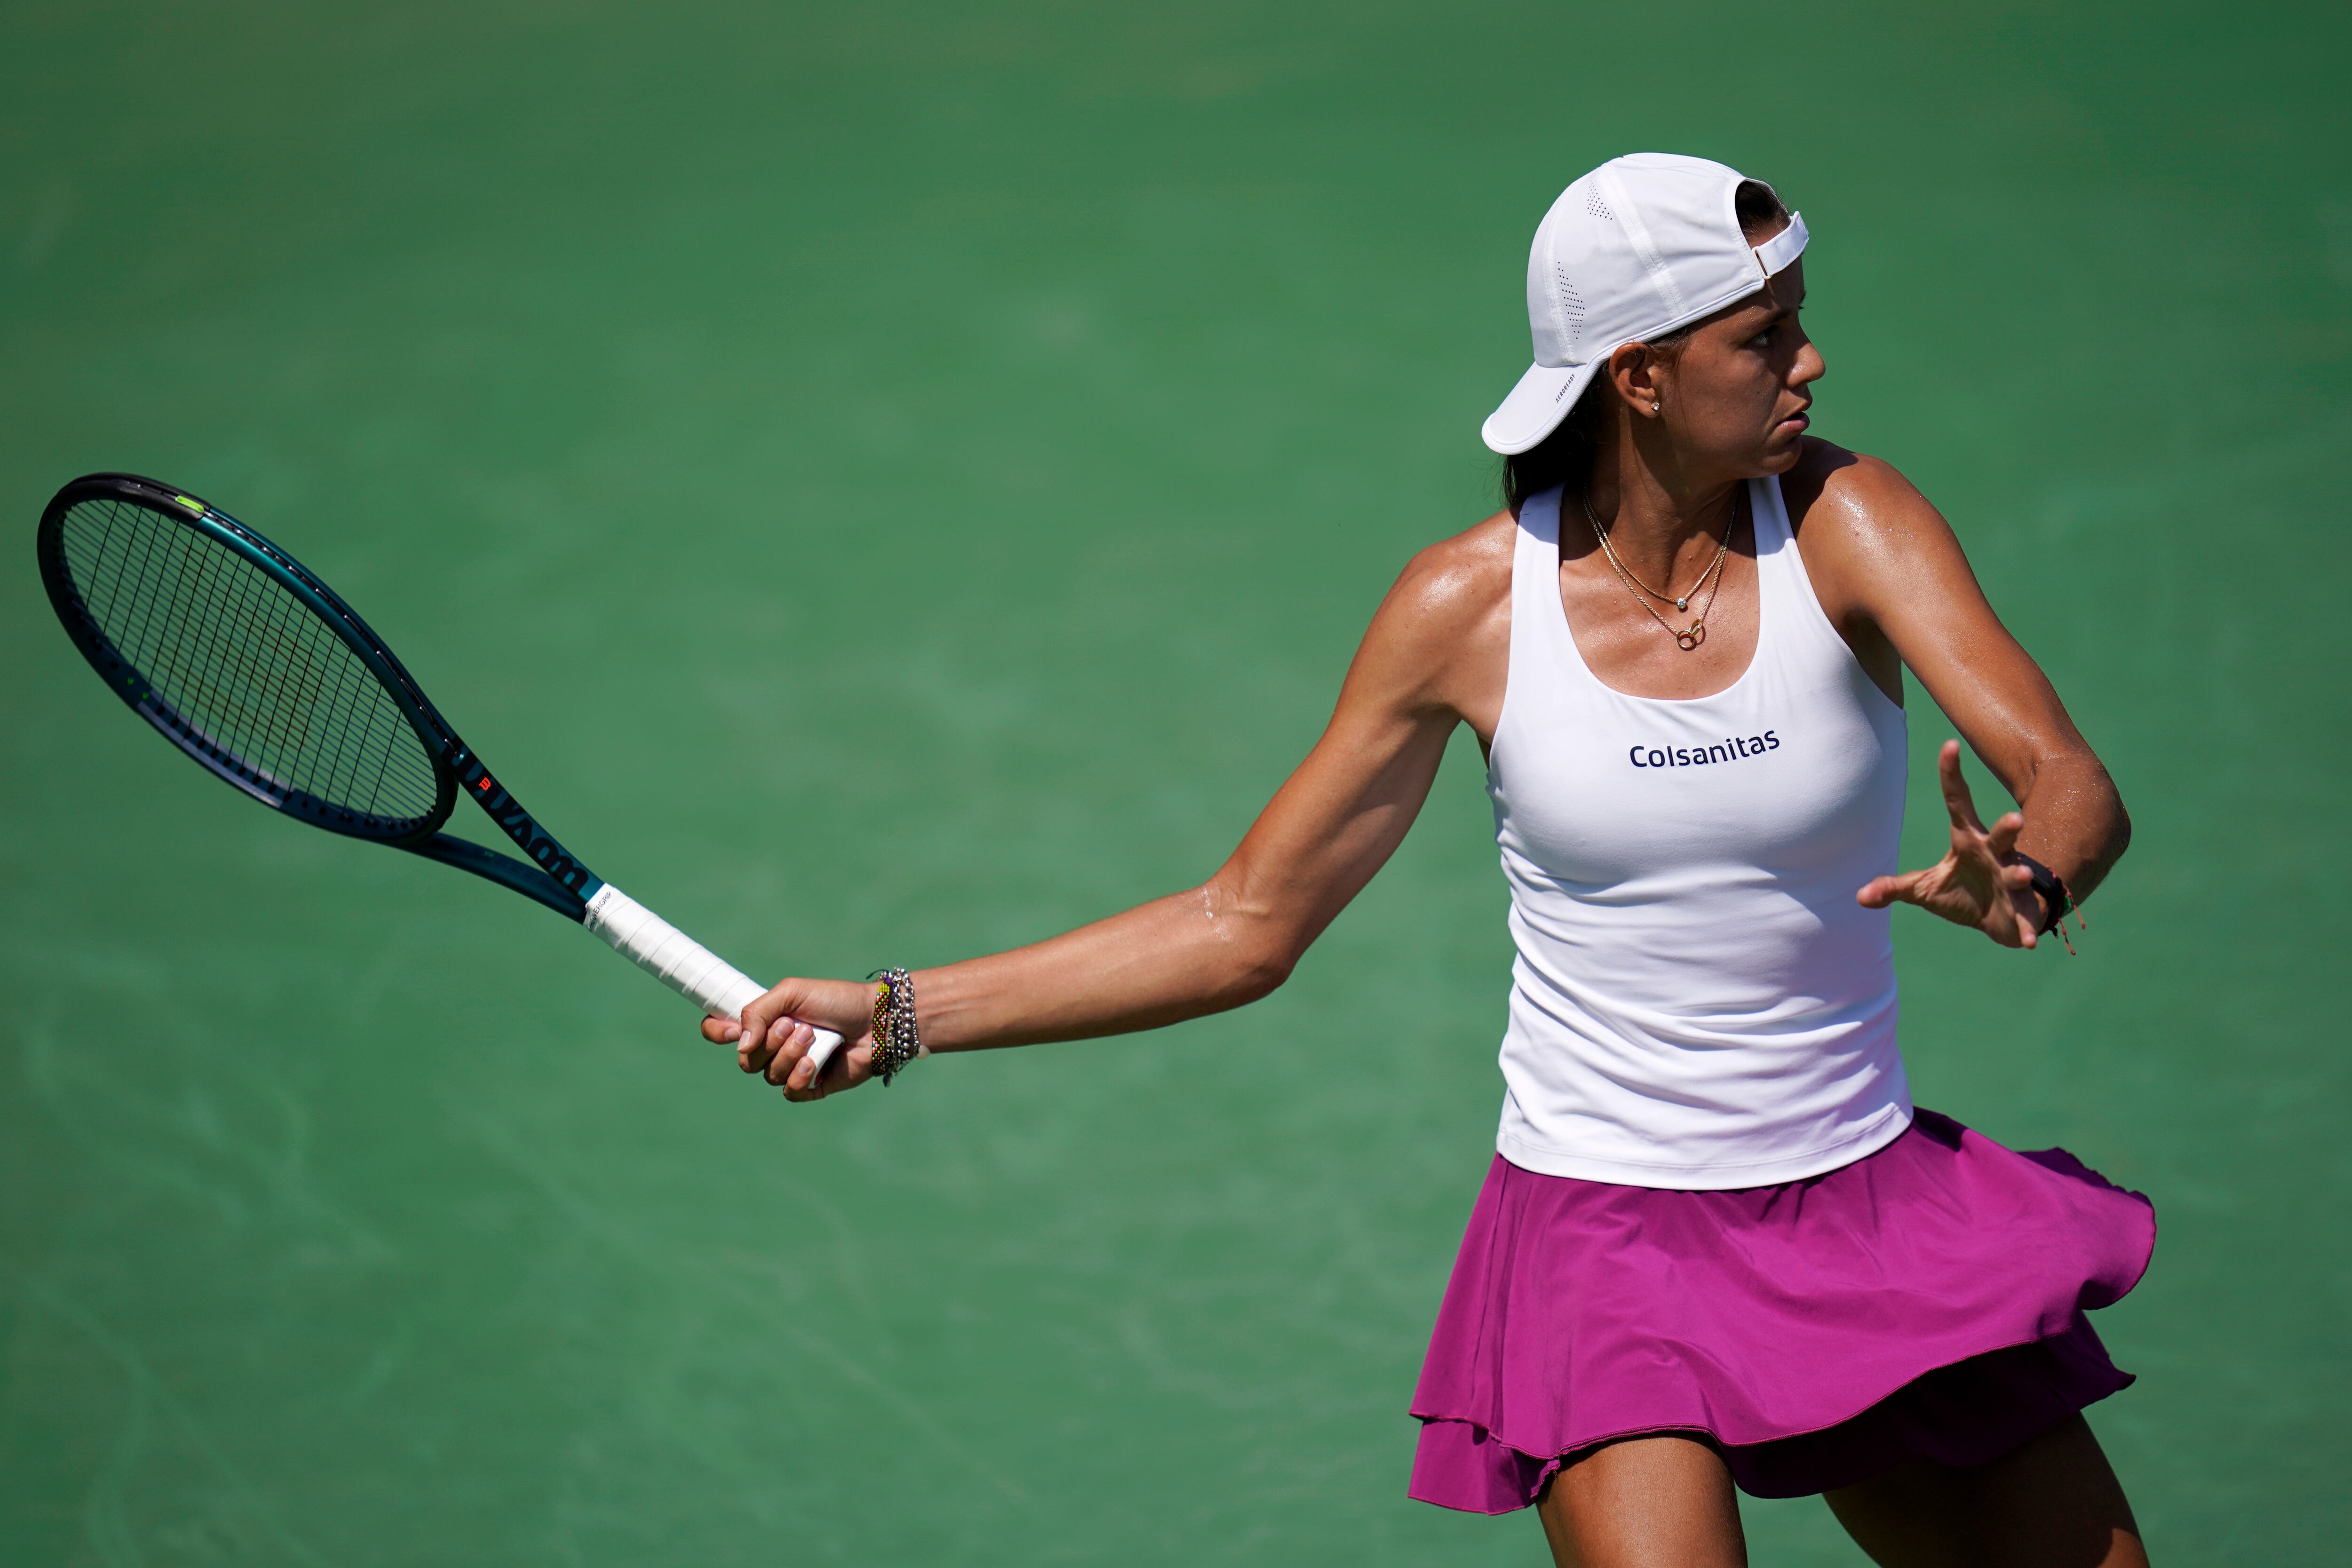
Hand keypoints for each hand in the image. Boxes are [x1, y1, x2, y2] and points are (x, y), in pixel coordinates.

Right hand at [699, 976, 878, 1100]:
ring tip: (814, 1036)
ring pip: (769, 1076)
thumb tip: (741, 1045)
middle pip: (746, 1060)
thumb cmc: (836, 1000)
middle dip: (770, 1042)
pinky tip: (815, 1063)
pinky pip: (789, 1091)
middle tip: (796, 1024)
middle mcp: (773, 1046)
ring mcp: (791, 1067)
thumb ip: (758, 1011)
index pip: (722, 1031)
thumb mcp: (792, 992)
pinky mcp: (811, 1086)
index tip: (732, 1031)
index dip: (718, 1033)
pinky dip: (799, 1077)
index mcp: (764, 1021)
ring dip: (790, 1055)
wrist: (877, 1019)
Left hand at [1856, 739, 2044, 948]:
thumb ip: (1894, 888)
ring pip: (2018, 872)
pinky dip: (2026, 930)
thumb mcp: (1924, 888)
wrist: (1996, 920)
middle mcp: (1993, 854)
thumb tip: (1859, 896)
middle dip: (2009, 827)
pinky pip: (2024, 919)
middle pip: (2001, 835)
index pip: (1958, 801)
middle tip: (2015, 818)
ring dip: (2021, 875)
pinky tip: (2029, 942)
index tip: (1948, 745)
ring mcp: (2010, 880)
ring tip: (2025, 877)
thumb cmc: (1962, 893)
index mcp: (1967, 840)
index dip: (1952, 775)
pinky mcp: (2020, 911)